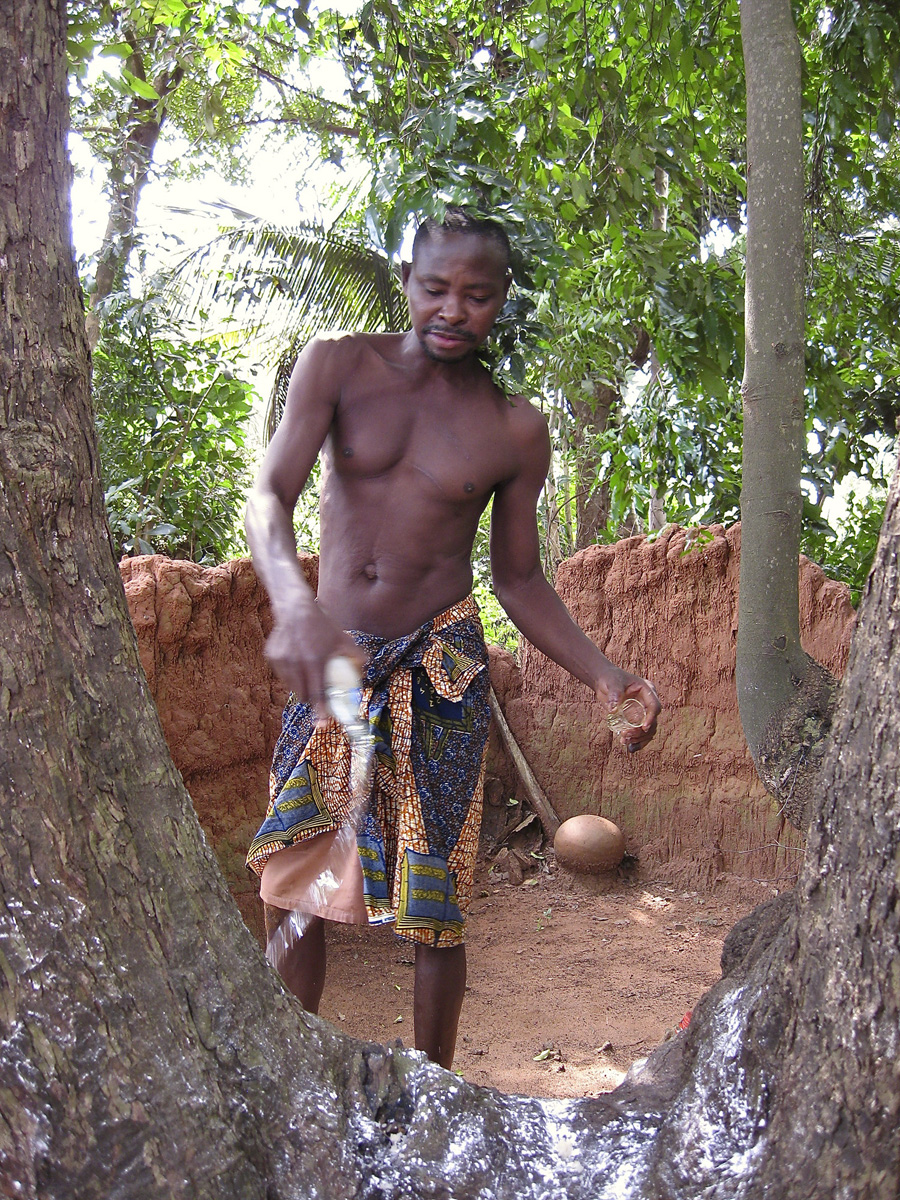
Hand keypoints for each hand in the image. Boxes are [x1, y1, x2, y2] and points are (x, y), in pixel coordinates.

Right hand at [265, 606, 365, 725]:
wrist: (295, 607)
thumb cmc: (321, 624)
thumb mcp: (342, 638)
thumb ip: (355, 654)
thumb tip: (366, 666)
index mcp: (315, 661)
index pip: (317, 693)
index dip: (320, 710)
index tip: (322, 723)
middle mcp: (296, 663)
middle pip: (303, 695)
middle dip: (311, 699)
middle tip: (317, 695)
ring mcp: (282, 661)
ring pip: (291, 686)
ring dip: (300, 687)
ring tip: (308, 674)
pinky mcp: (273, 657)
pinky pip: (282, 675)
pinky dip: (290, 675)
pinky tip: (297, 662)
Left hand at [596, 671, 660, 752]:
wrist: (605, 682)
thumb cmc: (610, 679)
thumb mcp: (612, 684)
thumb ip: (614, 694)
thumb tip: (613, 709)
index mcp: (647, 691)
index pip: (654, 706)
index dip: (651, 718)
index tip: (643, 728)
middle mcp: (647, 702)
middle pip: (652, 721)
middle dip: (641, 731)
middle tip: (626, 736)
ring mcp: (643, 712)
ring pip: (648, 730)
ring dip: (638, 738)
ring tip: (624, 741)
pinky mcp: (636, 719)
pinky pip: (641, 733)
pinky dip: (637, 741)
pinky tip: (630, 748)